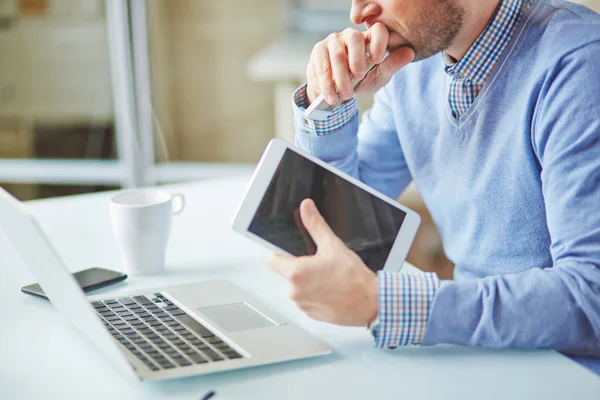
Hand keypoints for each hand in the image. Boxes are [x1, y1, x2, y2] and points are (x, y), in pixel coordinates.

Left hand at [267, 199, 378, 325]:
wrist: (370, 303)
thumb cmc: (353, 278)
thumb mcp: (332, 245)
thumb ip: (315, 224)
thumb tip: (306, 208)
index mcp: (296, 273)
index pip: (272, 261)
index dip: (280, 255)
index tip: (290, 253)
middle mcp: (295, 292)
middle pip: (287, 274)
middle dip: (300, 268)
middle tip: (320, 265)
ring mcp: (303, 305)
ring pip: (298, 289)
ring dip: (308, 283)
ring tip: (328, 279)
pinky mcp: (311, 315)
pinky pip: (307, 301)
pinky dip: (316, 296)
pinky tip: (331, 291)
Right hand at [306, 22, 415, 104]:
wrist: (336, 92)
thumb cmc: (360, 82)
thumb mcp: (378, 77)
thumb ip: (392, 65)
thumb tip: (410, 52)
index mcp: (369, 39)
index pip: (377, 30)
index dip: (379, 42)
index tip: (377, 60)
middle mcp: (351, 35)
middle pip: (354, 38)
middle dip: (356, 60)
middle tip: (359, 77)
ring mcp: (333, 41)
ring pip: (337, 55)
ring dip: (341, 78)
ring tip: (347, 95)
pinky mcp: (319, 50)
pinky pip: (322, 65)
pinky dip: (327, 83)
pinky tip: (331, 96)